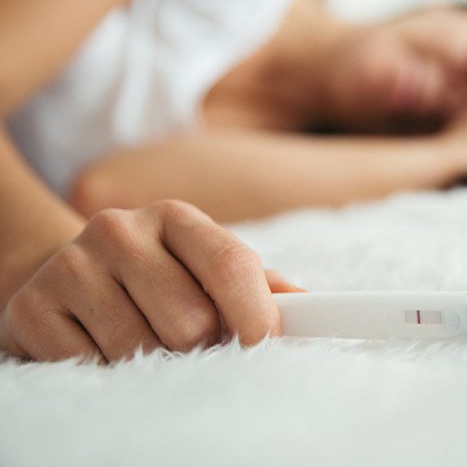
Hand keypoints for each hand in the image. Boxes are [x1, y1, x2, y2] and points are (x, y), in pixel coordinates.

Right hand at [0, 200, 301, 362]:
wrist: (69, 275)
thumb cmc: (156, 278)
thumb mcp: (204, 269)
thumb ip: (257, 287)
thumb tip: (310, 308)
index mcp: (175, 218)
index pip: (231, 266)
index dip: (258, 317)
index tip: (266, 349)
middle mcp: (120, 230)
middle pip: (190, 322)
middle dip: (198, 347)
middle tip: (185, 342)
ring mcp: (71, 266)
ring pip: (141, 351)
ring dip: (151, 364)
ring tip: (141, 342)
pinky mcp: (31, 308)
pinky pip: (90, 367)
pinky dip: (105, 372)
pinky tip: (99, 347)